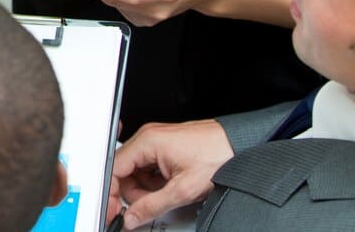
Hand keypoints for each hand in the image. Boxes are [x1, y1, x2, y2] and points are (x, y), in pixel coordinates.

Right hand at [111, 119, 232, 229]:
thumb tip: (132, 217)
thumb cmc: (217, 155)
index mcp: (146, 142)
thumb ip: (152, 205)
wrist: (240, 144)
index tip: (115, 210)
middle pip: (125, 172)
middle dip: (135, 194)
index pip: (114, 169)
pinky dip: (156, 182)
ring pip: (138, 172)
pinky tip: (172, 187)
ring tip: (168, 196)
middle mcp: (148, 137)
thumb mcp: (183, 189)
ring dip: (147, 189)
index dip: (113, 193)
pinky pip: (150, 168)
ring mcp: (157, 141)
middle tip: (149, 207)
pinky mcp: (165, 147)